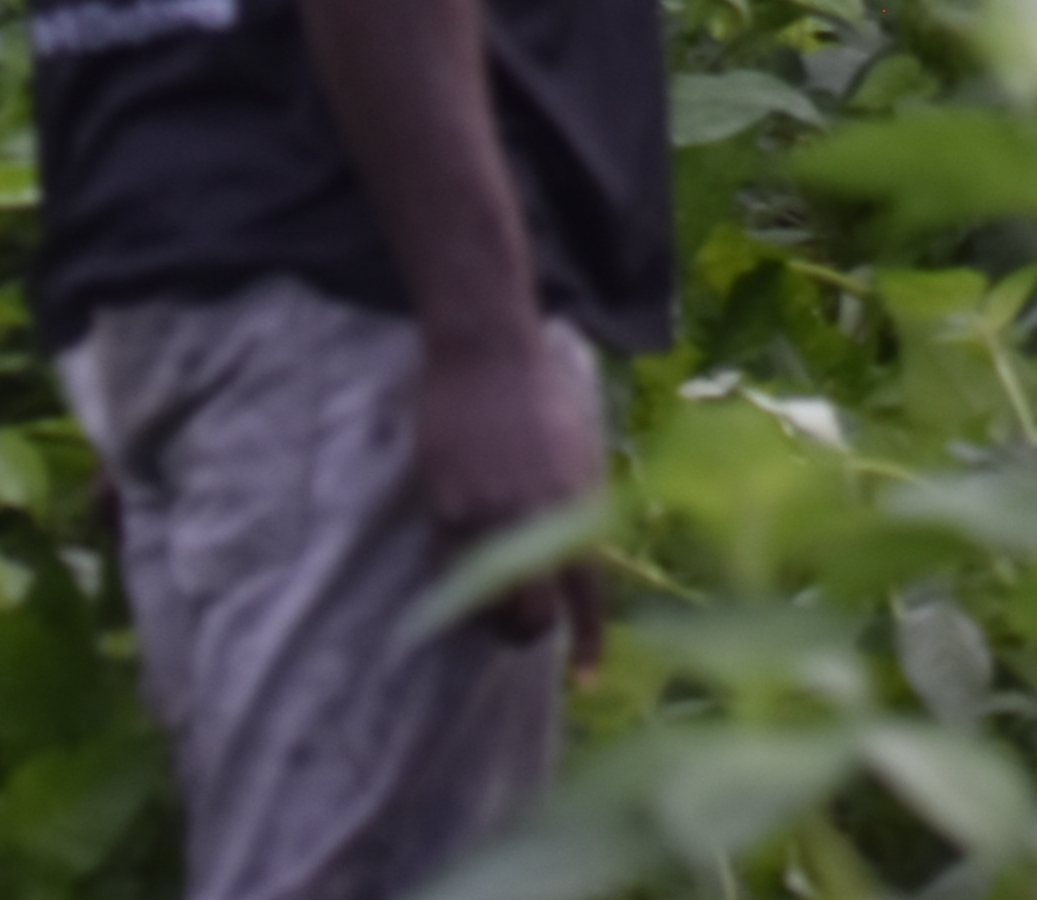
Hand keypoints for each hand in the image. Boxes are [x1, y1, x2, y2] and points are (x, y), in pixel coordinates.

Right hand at [415, 309, 611, 666]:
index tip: (587, 680)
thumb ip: (582, 514)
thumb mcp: (582, 459)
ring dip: (491, 618)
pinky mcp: (447, 508)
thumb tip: (579, 570)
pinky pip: (451, 572)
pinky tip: (459, 588)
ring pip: (488, 603)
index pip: (587, 593)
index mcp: (581, 505)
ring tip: (492, 613)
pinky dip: (456, 588)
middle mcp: (539, 517)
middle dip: (531, 632)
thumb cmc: (542, 403)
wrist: (488, 356)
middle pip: (535, 612)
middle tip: (526, 630)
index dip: (589, 642)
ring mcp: (490, 515)